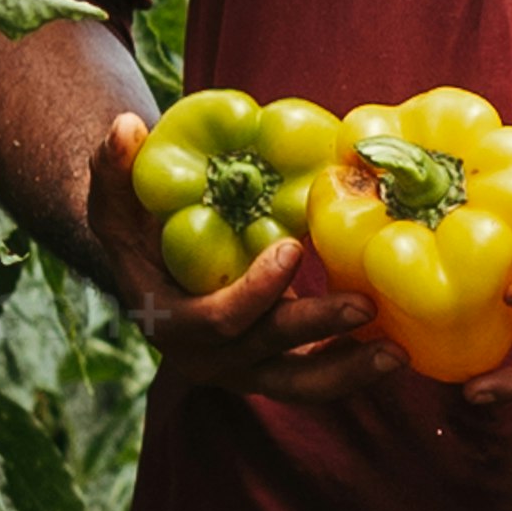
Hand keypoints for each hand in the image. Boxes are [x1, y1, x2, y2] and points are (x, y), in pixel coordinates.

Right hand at [89, 114, 402, 403]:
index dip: (253, 291)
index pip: (215, 321)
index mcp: (170, 322)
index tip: (291, 249)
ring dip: (348, 371)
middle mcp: (208, 359)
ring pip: (299, 384)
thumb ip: (114, 167)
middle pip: (267, 355)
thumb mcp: (116, 197)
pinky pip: (316, 377)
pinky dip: (354, 367)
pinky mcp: (275, 367)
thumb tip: (125, 126)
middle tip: (364, 304)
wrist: (152, 267)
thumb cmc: (136, 224)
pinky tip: (397, 349)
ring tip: (396, 353)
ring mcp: (244, 370)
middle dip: (316, 331)